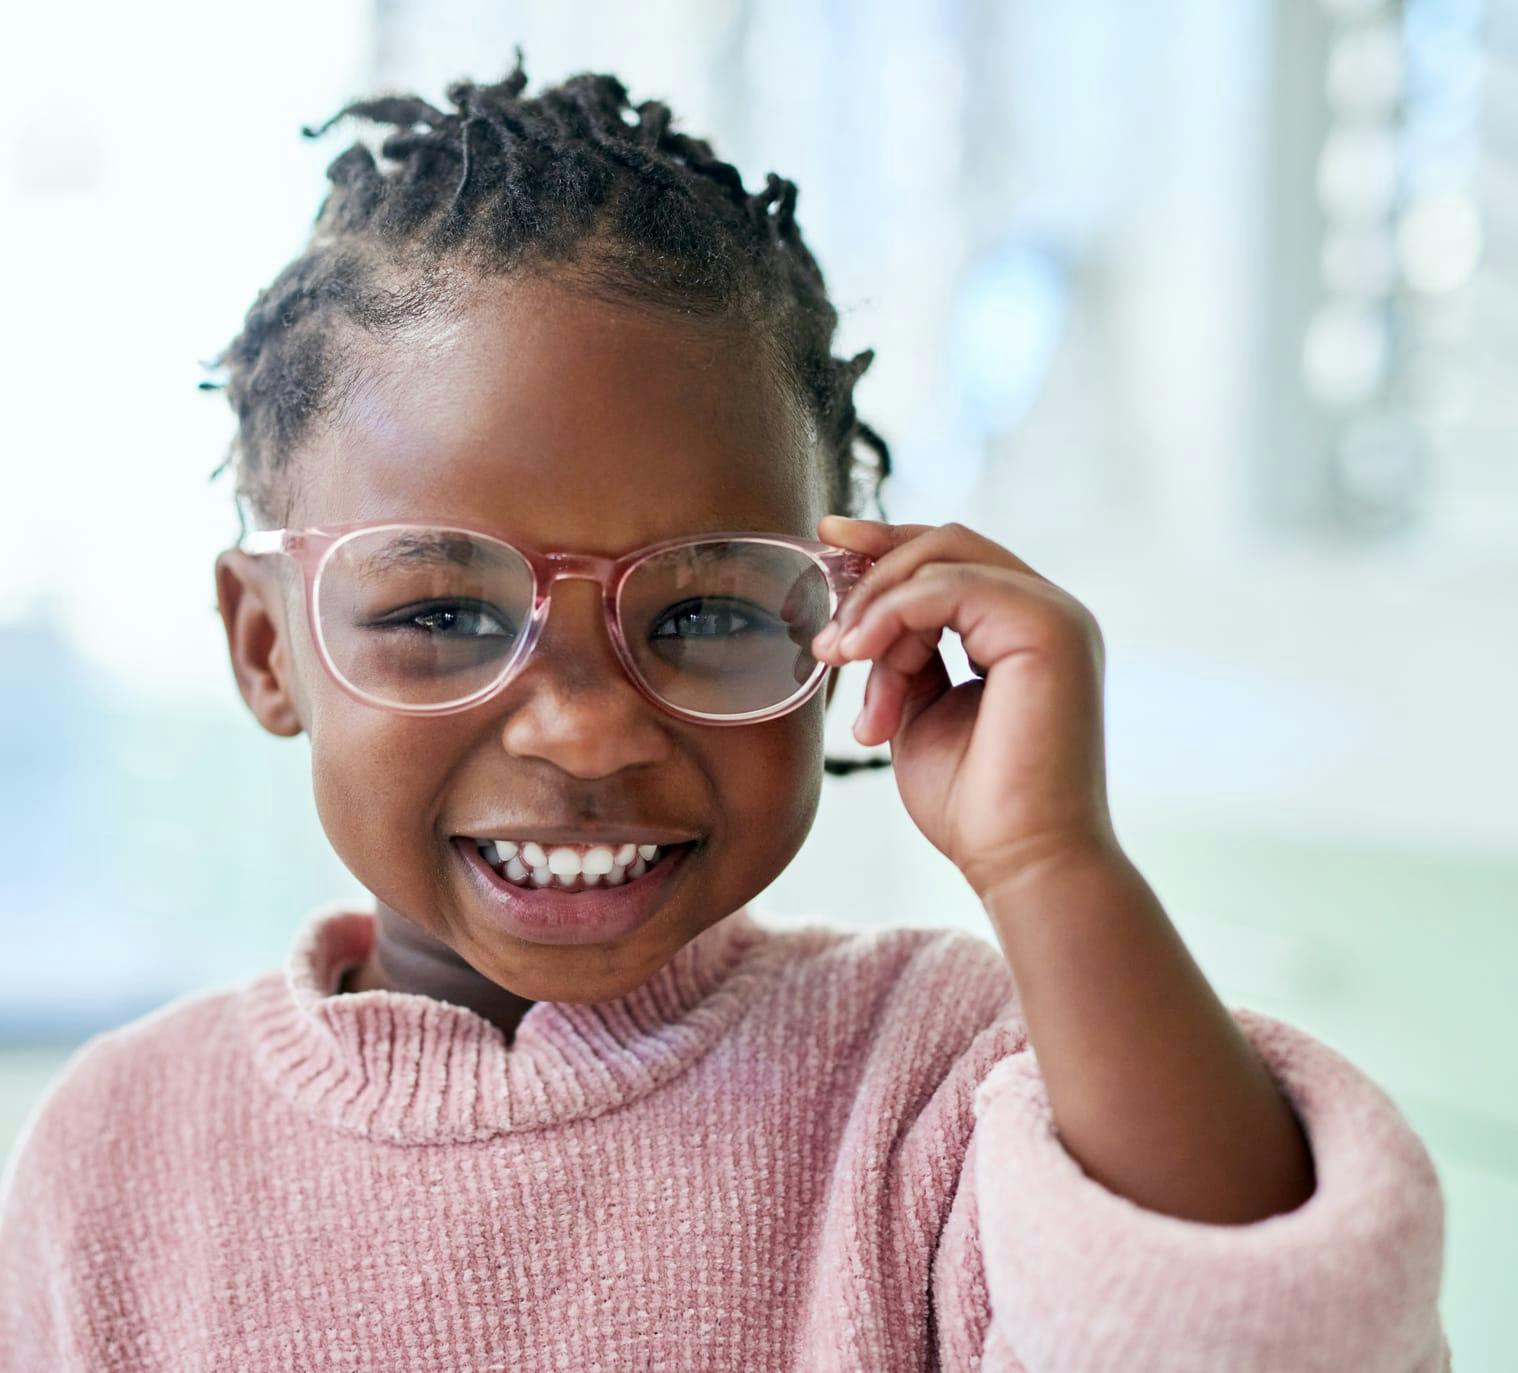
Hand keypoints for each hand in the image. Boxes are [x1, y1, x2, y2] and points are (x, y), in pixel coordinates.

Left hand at [811, 516, 1115, 899]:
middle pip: (948, 543)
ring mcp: (1055, 615)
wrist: (1020, 862)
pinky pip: (949, 587)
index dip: (887, 544)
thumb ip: (904, 660)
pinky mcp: (1048, 628)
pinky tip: (859, 654)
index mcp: (1024, 630)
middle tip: (824, 629)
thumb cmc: (975, 806)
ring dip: (876, 607)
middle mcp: (1048, 612)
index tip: (826, 540)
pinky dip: (892, 615)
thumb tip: (866, 622)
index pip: (953, 559)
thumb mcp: (919, 714)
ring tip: (841, 661)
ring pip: (943, 558)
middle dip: (872, 565)